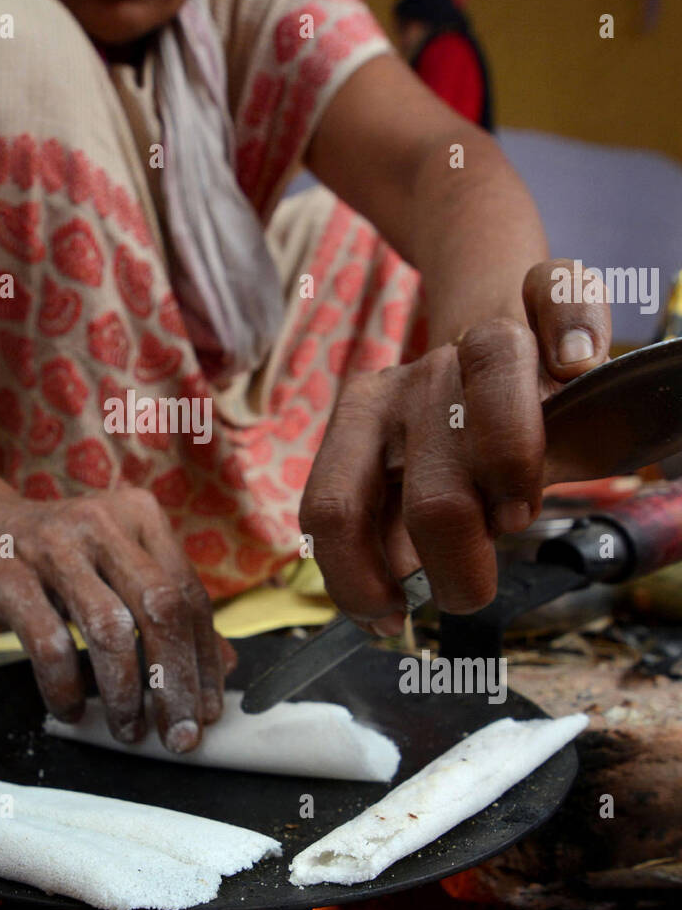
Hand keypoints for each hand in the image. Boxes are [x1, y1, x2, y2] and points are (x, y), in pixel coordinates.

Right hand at [0, 485, 230, 751]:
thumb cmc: (61, 554)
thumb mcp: (119, 565)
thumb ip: (169, 607)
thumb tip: (223, 665)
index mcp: (141, 517)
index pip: (189, 594)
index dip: (204, 658)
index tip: (208, 710)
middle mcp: (104, 524)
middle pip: (160, 610)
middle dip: (175, 682)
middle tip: (180, 735)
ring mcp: (54, 546)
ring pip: (109, 629)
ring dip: (124, 692)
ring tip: (129, 730)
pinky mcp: (10, 574)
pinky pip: (48, 642)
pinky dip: (65, 686)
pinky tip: (71, 710)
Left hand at [300, 259, 612, 624]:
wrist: (491, 331)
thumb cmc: (453, 433)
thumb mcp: (405, 480)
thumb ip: (389, 534)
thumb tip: (382, 606)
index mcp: (362, 418)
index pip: (334, 509)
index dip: (358, 580)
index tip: (388, 617)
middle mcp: (414, 380)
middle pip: (432, 488)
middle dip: (454, 562)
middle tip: (467, 586)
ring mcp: (477, 337)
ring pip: (492, 371)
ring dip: (514, 462)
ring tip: (517, 515)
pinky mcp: (538, 302)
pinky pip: (558, 292)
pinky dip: (574, 328)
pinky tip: (575, 367)